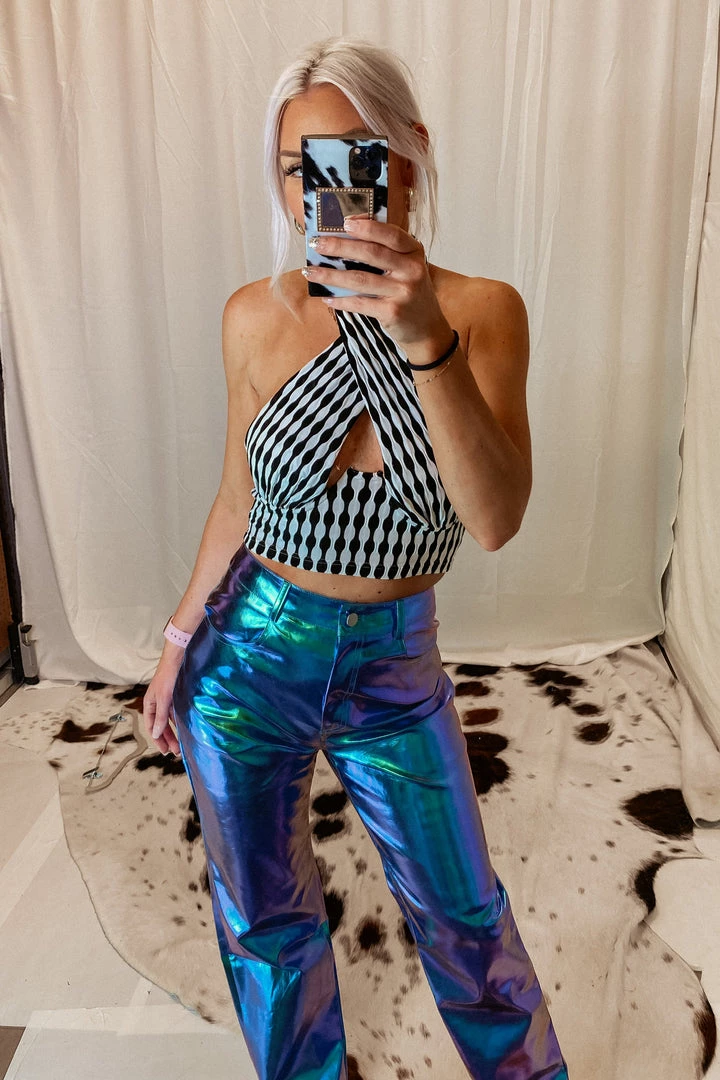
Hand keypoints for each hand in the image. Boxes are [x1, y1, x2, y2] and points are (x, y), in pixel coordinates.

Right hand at [142, 658, 182, 756]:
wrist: (178, 659)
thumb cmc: (168, 677)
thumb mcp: (163, 699)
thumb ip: (161, 717)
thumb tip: (155, 734)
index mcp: (149, 704)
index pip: (151, 726)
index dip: (157, 739)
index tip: (165, 751)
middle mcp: (157, 704)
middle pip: (160, 726)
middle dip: (167, 739)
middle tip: (176, 752)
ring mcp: (167, 701)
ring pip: (169, 721)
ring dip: (174, 733)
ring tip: (181, 745)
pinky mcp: (176, 697)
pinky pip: (176, 714)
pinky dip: (179, 722)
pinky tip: (184, 730)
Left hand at [304, 215, 453, 351]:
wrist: (427, 329)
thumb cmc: (409, 294)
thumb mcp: (407, 268)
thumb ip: (386, 253)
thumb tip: (345, 239)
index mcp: (414, 253)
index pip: (390, 234)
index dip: (367, 226)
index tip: (343, 222)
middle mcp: (412, 270)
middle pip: (371, 253)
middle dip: (340, 246)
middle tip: (316, 244)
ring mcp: (403, 292)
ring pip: (360, 279)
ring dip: (331, 276)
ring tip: (310, 272)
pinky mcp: (393, 312)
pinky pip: (360, 303)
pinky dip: (341, 301)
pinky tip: (327, 297)